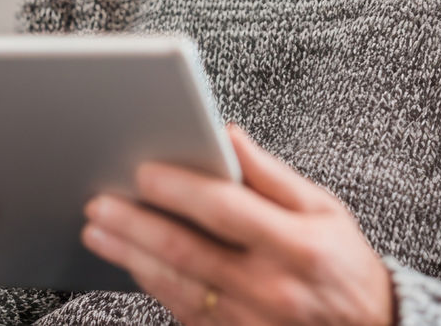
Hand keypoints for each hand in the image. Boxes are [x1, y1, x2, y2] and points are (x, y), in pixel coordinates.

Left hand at [81, 125, 392, 325]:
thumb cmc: (342, 261)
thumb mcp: (323, 208)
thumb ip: (271, 174)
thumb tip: (227, 134)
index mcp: (298, 246)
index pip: (226, 210)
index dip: (180, 189)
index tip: (143, 170)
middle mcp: (272, 289)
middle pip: (187, 252)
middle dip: (136, 224)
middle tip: (99, 201)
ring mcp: (253, 323)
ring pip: (177, 287)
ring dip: (131, 256)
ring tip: (98, 229)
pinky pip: (186, 312)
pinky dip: (153, 284)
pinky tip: (131, 261)